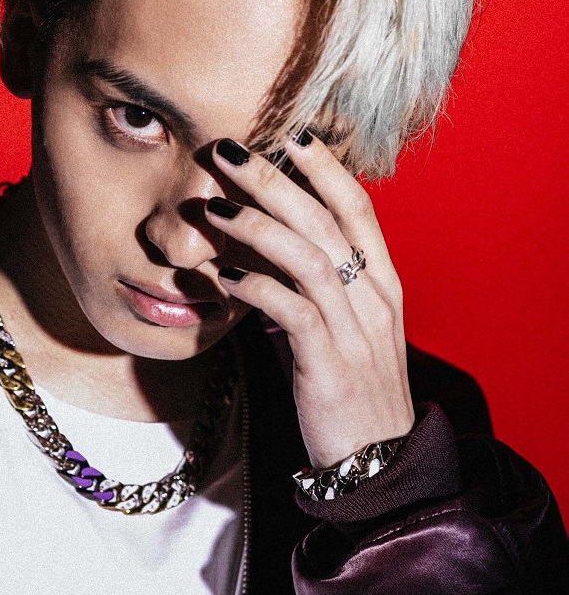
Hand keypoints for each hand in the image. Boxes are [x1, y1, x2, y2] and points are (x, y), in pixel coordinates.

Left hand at [204, 135, 414, 468]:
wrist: (377, 461)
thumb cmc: (354, 386)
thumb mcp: (348, 326)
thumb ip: (318, 287)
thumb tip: (269, 254)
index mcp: (381, 281)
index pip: (357, 208)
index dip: (326, 167)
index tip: (291, 133)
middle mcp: (373, 296)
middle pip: (323, 220)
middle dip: (274, 180)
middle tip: (229, 150)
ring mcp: (355, 328)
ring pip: (307, 257)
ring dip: (257, 226)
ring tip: (213, 208)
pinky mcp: (330, 363)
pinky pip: (293, 311)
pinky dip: (257, 287)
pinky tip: (223, 277)